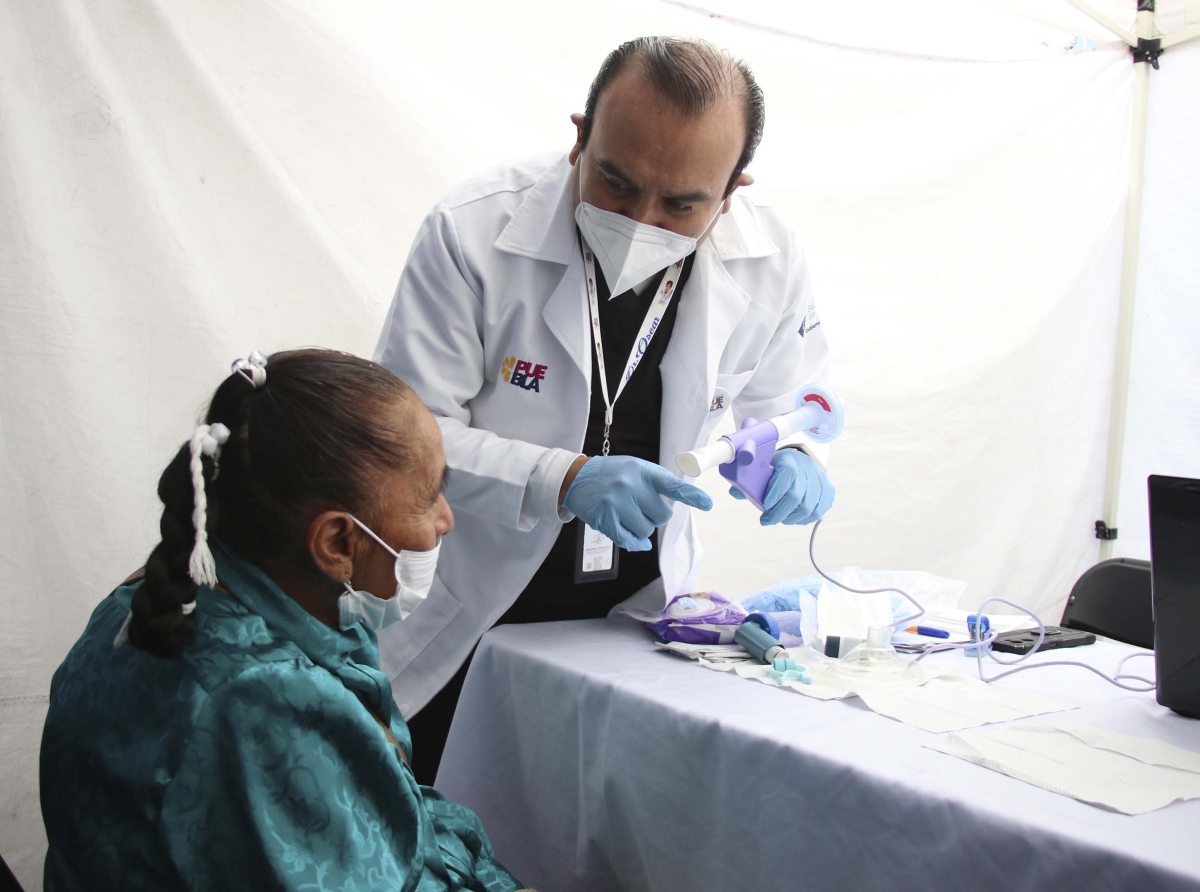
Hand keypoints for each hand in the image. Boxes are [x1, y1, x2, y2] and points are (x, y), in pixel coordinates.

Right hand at [564, 456, 712, 551]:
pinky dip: (635, 543)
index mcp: (642, 470)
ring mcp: (617, 503)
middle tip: (642, 507)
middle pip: (662, 516)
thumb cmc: (612, 475)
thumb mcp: (635, 468)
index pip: (671, 484)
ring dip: (642, 528)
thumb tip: (675, 506)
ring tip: (629, 515)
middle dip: (656, 516)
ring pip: (647, 530)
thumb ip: (656, 483)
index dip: (691, 495)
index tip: (708, 504)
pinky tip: (634, 539)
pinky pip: (630, 540)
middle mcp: (630, 485)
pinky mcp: (606, 519)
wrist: (576, 477)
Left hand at [729, 448, 833, 525]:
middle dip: (778, 513)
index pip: (787, 474)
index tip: (764, 506)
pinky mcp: (828, 492)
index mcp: (789, 460)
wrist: (800, 462)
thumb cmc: (776, 468)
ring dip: (790, 518)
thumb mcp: (761, 468)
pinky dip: (803, 519)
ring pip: (807, 508)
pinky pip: (817, 512)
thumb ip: (748, 481)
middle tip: (766, 520)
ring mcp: (820, 481)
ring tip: (779, 518)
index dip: (776, 492)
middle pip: (796, 496)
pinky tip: (793, 516)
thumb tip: (735, 492)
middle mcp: (808, 469)